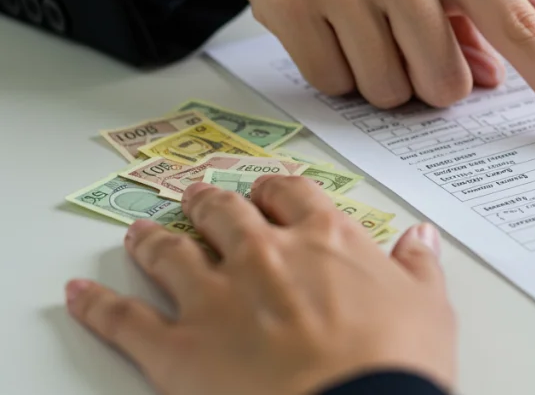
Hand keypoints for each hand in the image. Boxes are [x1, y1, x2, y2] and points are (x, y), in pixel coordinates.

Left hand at [65, 176, 455, 394]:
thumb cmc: (397, 362)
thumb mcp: (430, 307)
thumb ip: (419, 266)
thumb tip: (420, 238)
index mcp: (324, 239)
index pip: (290, 195)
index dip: (275, 191)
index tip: (270, 193)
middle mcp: (263, 256)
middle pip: (223, 212)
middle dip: (209, 203)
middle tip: (201, 199)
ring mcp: (215, 299)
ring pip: (169, 253)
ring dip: (152, 239)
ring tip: (140, 233)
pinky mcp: (178, 348)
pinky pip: (124, 320)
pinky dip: (97, 305)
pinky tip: (84, 295)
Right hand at [123, 0, 534, 147]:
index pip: (520, 26)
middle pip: (446, 85)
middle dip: (432, 79)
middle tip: (408, 37)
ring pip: (388, 92)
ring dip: (381, 76)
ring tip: (363, 22)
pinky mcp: (291, 5)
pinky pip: (334, 85)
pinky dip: (336, 71)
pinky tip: (328, 24)